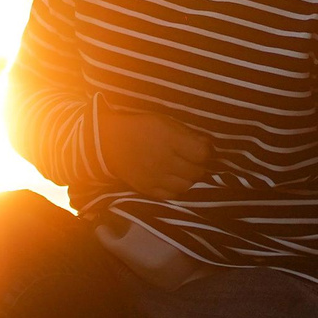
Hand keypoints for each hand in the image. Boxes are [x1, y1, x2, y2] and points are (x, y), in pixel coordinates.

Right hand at [98, 105, 213, 196]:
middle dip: (200, 165)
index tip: (203, 148)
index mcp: (170, 140)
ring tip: (184, 171)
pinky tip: (173, 180)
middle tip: (194, 160)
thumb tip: (207, 146)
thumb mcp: (165, 122)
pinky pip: (172, 196)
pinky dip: (177, 189)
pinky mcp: (148, 189)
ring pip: (187, 186)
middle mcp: (165, 161)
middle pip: (197, 172)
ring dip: (190, 179)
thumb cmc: (141, 128)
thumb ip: (187, 134)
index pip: (203, 154)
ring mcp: (156, 178)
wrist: (110, 142)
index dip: (207, 151)